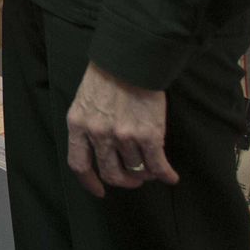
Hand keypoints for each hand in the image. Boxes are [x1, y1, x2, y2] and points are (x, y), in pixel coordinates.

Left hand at [65, 62, 178, 197]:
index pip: (79, 164)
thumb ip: (87, 126)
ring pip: (136, 169)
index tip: (100, 191)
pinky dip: (166, 174)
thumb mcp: (84, 100)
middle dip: (124, 181)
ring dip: (145, 173)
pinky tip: (171, 176)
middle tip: (133, 179)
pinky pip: (157, 165)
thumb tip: (98, 151)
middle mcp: (98, 134)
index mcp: (78, 125)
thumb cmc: (107, 75)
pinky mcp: (148, 135)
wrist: (130, 58)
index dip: (90, 182)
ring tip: (151, 166)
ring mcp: (123, 137)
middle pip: (110, 173)